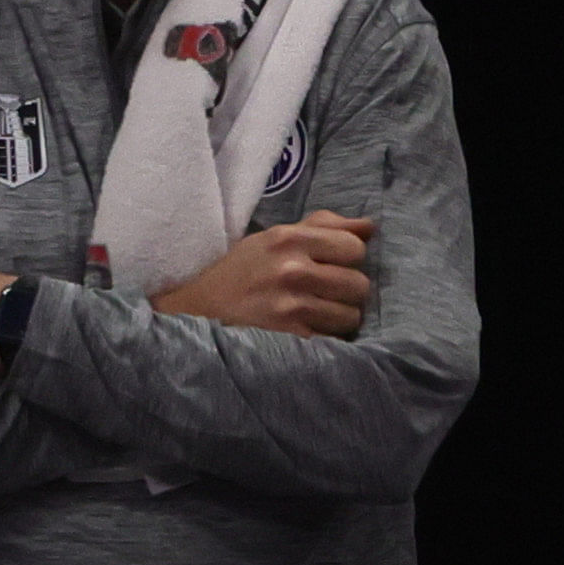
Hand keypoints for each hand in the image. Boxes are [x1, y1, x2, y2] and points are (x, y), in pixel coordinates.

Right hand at [156, 212, 375, 337]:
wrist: (193, 314)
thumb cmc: (239, 274)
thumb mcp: (272, 239)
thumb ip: (321, 226)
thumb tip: (369, 227)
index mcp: (288, 238)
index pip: (355, 248)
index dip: (347, 259)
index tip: (328, 267)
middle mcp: (291, 269)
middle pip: (359, 284)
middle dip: (345, 293)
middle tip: (321, 296)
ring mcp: (290, 305)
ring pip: (351, 316)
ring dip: (337, 319)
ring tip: (314, 315)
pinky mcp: (288, 336)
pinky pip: (332, 338)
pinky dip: (323, 338)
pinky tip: (303, 331)